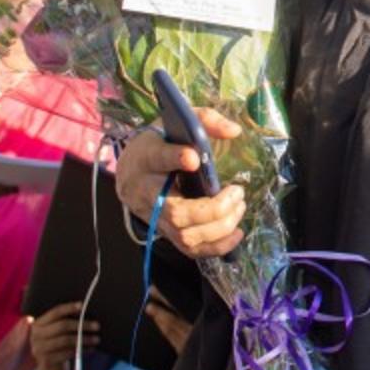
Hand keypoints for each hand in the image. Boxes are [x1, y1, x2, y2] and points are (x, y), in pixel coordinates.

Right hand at [28, 301, 93, 369]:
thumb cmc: (57, 347)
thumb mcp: (56, 334)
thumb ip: (64, 323)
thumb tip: (84, 312)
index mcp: (38, 325)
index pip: (55, 312)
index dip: (69, 308)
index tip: (82, 306)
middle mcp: (36, 336)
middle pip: (62, 326)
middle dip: (82, 325)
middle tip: (97, 326)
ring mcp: (39, 349)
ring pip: (66, 340)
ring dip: (84, 339)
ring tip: (97, 338)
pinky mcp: (46, 361)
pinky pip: (67, 353)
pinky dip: (82, 350)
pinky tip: (91, 348)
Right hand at [114, 111, 245, 258]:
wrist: (131, 174)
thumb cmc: (159, 145)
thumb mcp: (176, 123)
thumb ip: (205, 120)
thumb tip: (234, 131)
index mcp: (147, 157)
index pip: (158, 158)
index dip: (176, 158)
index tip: (194, 158)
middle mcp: (147, 192)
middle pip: (176, 211)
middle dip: (213, 208)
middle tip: (236, 191)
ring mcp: (155, 217)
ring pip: (185, 235)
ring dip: (220, 227)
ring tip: (239, 206)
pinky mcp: (166, 233)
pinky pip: (190, 249)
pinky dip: (216, 246)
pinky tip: (236, 233)